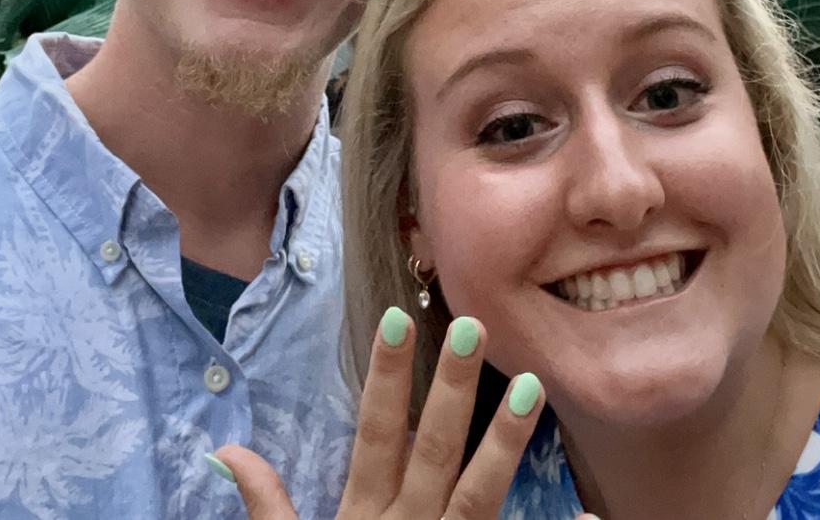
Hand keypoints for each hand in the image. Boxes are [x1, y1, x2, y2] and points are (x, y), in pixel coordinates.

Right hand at [214, 307, 565, 518]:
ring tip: (534, 388)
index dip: (386, 380)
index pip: (375, 437)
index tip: (398, 319)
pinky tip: (592, 517)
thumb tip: (227, 449)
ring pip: (480, 496)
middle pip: (433, 453)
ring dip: (505, 443)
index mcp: (363, 518)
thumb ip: (268, 507)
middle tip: (475, 327)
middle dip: (452, 391)